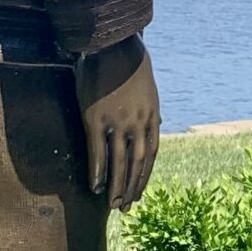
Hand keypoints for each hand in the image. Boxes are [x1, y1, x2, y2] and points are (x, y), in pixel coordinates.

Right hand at [76, 36, 159, 209]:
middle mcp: (138, 123)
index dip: (144, 176)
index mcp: (152, 116)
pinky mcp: (96, 118)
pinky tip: (95, 186)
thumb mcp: (148, 87)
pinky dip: (97, 171)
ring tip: (112, 205)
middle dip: (132, 188)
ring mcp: (118, 122)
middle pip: (137, 164)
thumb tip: (156, 121)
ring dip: (116, 186)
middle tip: (126, 207)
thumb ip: (150, 108)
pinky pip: (98, 151)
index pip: (151, 154)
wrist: (113, 43)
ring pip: (119, 162)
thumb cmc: (129, 62)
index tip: (139, 191)